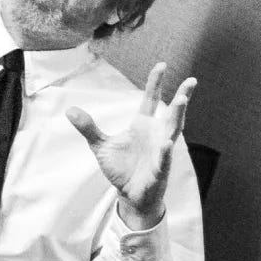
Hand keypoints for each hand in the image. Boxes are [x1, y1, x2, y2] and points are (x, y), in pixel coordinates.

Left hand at [66, 62, 196, 229]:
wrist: (128, 195)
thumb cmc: (121, 168)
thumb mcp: (100, 146)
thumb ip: (88, 128)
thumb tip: (69, 110)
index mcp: (143, 125)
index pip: (151, 100)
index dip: (156, 83)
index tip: (161, 65)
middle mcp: (156, 136)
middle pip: (172, 113)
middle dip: (182, 97)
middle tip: (191, 81)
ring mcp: (160, 153)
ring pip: (173, 132)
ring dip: (178, 117)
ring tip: (182, 100)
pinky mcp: (158, 171)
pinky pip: (163, 160)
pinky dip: (165, 153)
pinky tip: (167, 144)